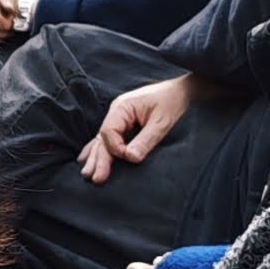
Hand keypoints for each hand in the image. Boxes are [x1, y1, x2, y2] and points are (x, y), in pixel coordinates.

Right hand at [82, 76, 197, 182]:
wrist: (182, 90)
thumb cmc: (172, 101)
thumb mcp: (162, 122)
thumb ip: (145, 140)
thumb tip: (130, 158)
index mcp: (122, 108)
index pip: (109, 132)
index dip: (116, 149)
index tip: (128, 159)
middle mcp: (116, 112)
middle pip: (102, 138)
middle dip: (99, 158)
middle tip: (95, 178)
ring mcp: (119, 117)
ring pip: (102, 139)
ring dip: (96, 156)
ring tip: (87, 174)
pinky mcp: (125, 122)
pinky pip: (108, 137)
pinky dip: (98, 148)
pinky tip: (87, 157)